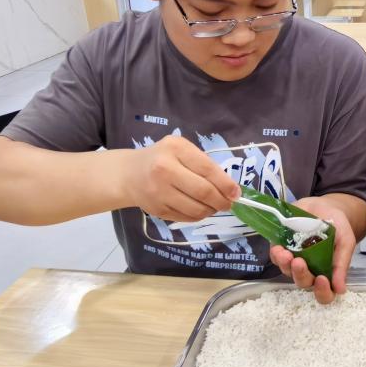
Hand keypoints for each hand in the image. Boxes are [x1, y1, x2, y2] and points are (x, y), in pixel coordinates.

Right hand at [120, 135, 239, 221]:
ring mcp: (159, 191)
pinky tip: (200, 210)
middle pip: (203, 191)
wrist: (128, 174)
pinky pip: (186, 217)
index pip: (207, 169)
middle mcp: (164, 169)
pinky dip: (198, 216)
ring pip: (196, 208)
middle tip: (229, 204)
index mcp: (175, 149)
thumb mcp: (181, 149)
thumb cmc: (161, 158)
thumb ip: (203, 163)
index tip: (236, 193)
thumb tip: (230, 188)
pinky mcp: (156, 209)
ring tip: (215, 206)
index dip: (226, 184)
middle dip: (222, 200)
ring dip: (211, 210)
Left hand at [270, 196, 355, 303]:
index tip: (322, 279)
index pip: (324, 294)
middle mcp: (310, 271)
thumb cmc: (338, 226)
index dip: (322, 291)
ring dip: (286, 265)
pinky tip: (278, 248)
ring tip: (286, 254)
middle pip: (303, 283)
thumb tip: (341, 289)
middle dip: (301, 274)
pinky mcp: (282, 249)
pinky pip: (276, 258)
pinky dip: (276, 255)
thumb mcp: (346, 241)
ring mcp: (294, 261)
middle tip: (300, 262)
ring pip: (287, 271)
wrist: (325, 206)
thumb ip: (342, 263)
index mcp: (327, 273)